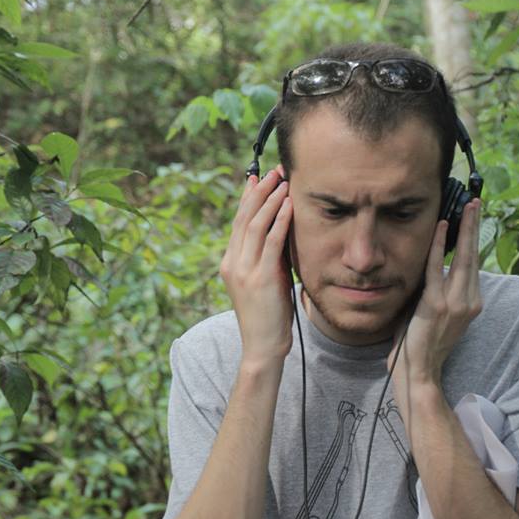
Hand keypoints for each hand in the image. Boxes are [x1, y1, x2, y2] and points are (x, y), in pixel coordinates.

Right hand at [219, 167, 293, 365]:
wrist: (263, 346)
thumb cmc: (268, 316)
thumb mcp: (265, 280)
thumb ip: (267, 257)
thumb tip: (281, 231)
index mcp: (230, 262)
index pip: (238, 222)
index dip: (247, 197)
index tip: (258, 177)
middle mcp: (232, 263)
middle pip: (243, 217)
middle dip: (259, 191)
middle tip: (274, 171)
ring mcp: (243, 270)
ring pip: (254, 225)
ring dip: (270, 200)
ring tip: (283, 181)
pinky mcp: (260, 278)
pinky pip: (270, 242)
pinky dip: (280, 220)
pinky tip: (289, 205)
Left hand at [389, 199, 482, 388]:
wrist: (417, 371)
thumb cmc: (417, 342)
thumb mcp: (430, 312)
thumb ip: (434, 289)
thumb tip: (427, 265)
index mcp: (470, 303)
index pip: (473, 265)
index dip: (472, 240)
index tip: (470, 219)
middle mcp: (469, 301)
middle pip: (474, 256)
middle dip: (474, 227)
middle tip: (474, 203)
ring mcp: (455, 303)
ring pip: (463, 258)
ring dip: (463, 229)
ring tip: (464, 208)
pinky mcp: (436, 304)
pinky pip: (437, 268)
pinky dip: (439, 245)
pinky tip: (441, 227)